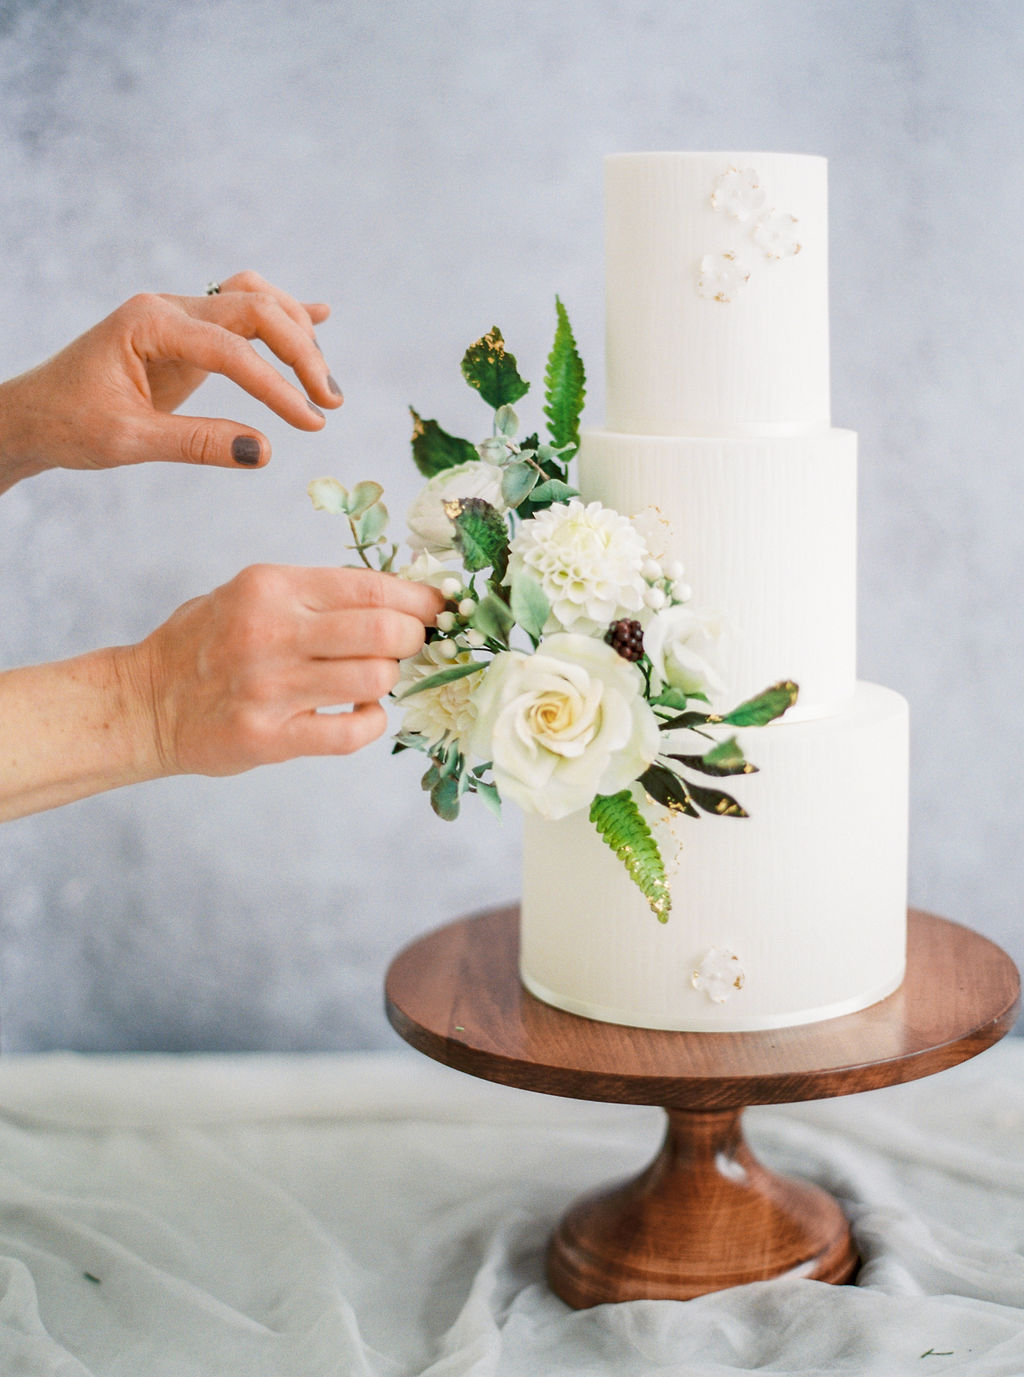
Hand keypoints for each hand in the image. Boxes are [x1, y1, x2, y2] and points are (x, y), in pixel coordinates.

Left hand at [0, 270, 342, 486]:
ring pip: (255, 302)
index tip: (310, 423)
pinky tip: (320, 317)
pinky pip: (242, 315)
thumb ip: (198, 443)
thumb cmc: (70, 424)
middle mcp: (169, 308)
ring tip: (322, 384)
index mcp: (149, 323)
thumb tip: (265, 450)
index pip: (232, 348)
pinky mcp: (189, 336)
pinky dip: (282, 317)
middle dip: (300, 353)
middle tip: (330, 403)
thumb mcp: (129, 441)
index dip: (276, 386)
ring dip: (296, 334)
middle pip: (256, 309)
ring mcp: (180, 318)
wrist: (35, 415)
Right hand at [126, 565, 444, 776]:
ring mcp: (269, 688)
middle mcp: (271, 632)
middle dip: (413, 638)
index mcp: (272, 588)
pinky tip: (358, 712)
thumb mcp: (251, 594)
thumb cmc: (205, 642)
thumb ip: (316, 594)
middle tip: (409, 645)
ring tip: (372, 679)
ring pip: (374, 679)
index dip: (419, 599)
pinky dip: (369, 722)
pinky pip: (350, 731)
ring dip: (388, 680)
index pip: (372, 588)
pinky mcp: (268, 737)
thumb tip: (399, 597)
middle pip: (383, 630)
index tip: (439, 608)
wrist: (144, 702)